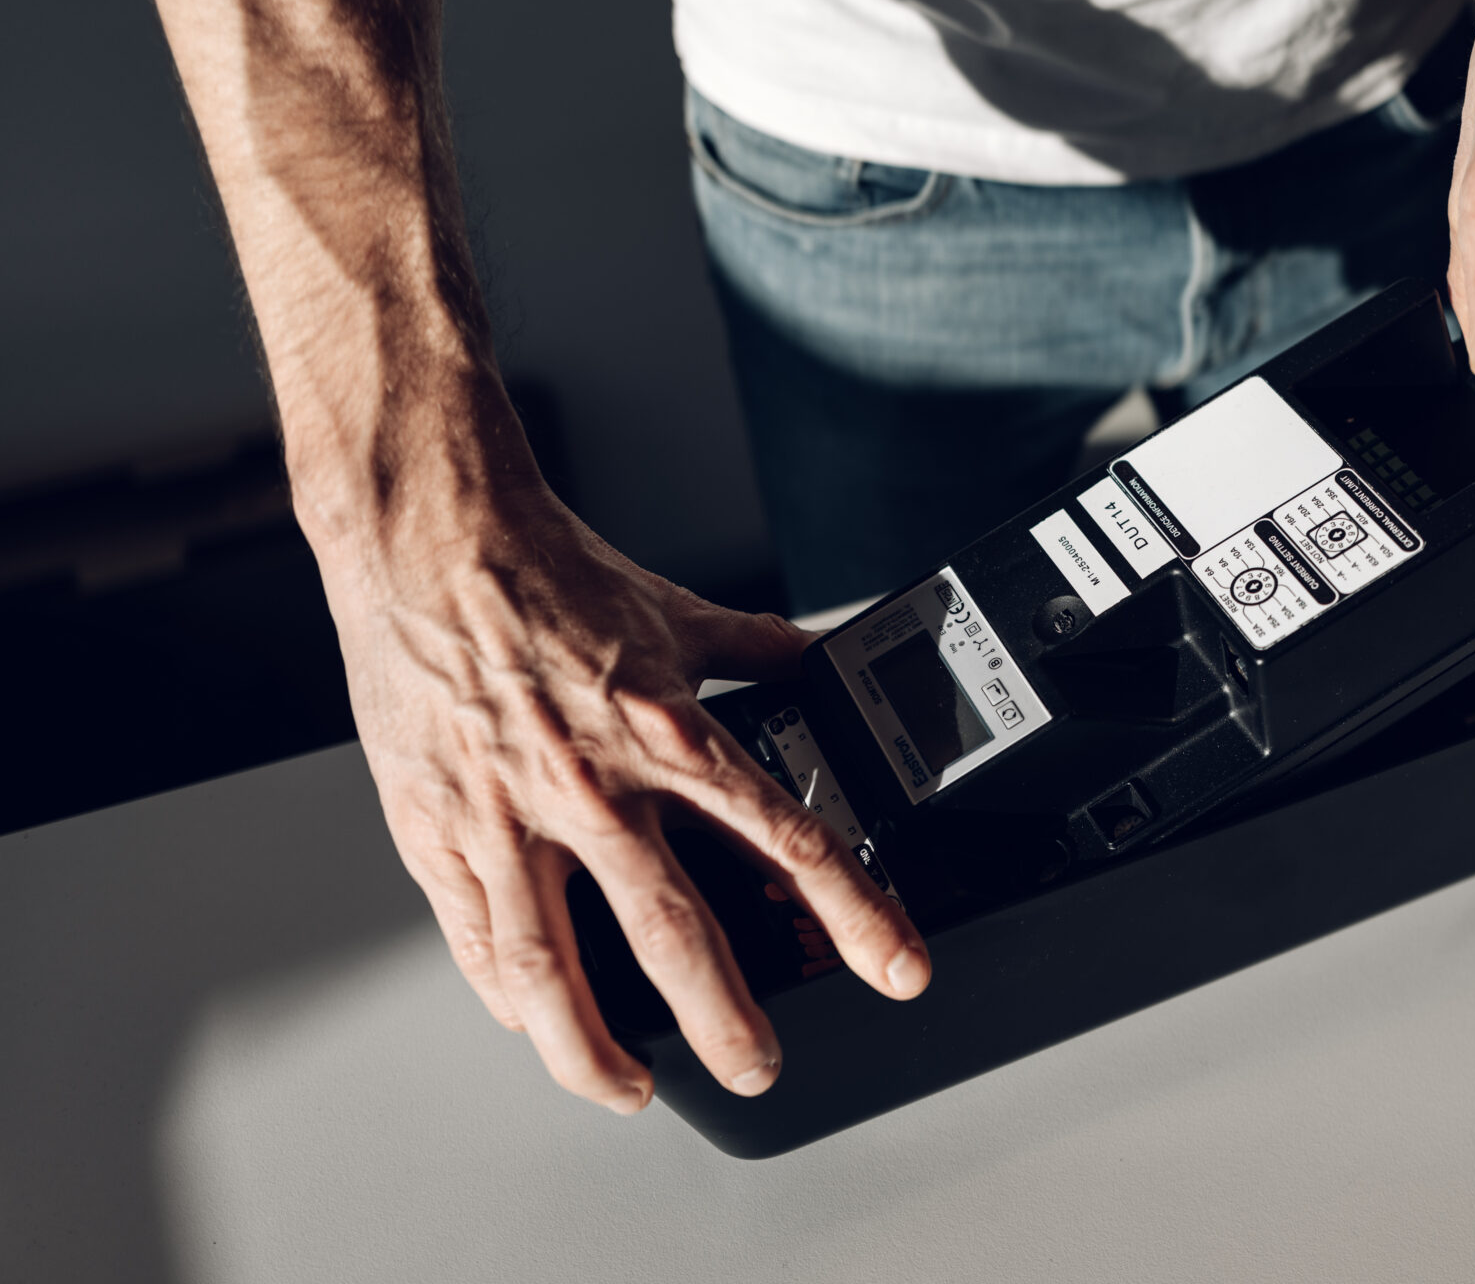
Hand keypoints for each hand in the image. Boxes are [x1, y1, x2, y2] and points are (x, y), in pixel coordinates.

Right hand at [321, 484, 930, 1111]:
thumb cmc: (543, 572)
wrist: (429, 539)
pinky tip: (531, 1024)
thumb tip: (818, 657)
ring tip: (631, 1088)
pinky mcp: (434, 826)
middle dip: (727, 1019)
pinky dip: (505, 993)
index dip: (853, 913)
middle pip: (674, 932)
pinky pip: (474, 933)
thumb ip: (758, 649)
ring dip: (595, 1047)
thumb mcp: (676, 611)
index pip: (787, 841)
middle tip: (758, 1067)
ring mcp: (507, 816)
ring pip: (553, 967)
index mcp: (668, 735)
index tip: (894, 967)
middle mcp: (593, 788)